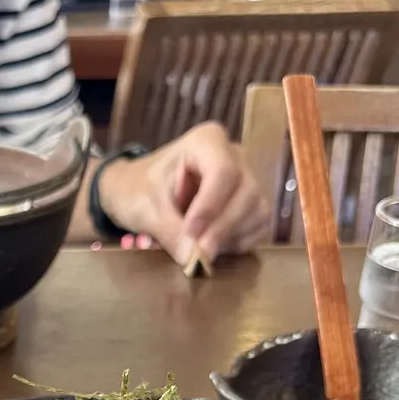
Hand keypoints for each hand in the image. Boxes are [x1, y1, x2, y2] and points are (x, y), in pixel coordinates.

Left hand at [96, 123, 269, 266]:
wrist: (139, 194)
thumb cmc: (139, 190)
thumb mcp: (146, 209)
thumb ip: (170, 231)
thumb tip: (194, 259)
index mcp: (207, 141)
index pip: (223, 171)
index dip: (210, 207)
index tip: (191, 234)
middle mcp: (234, 155)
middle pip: (246, 192)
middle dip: (222, 227)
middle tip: (199, 254)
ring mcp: (246, 178)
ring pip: (257, 209)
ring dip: (232, 237)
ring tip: (202, 250)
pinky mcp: (250, 203)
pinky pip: (259, 224)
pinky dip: (240, 242)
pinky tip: (216, 248)